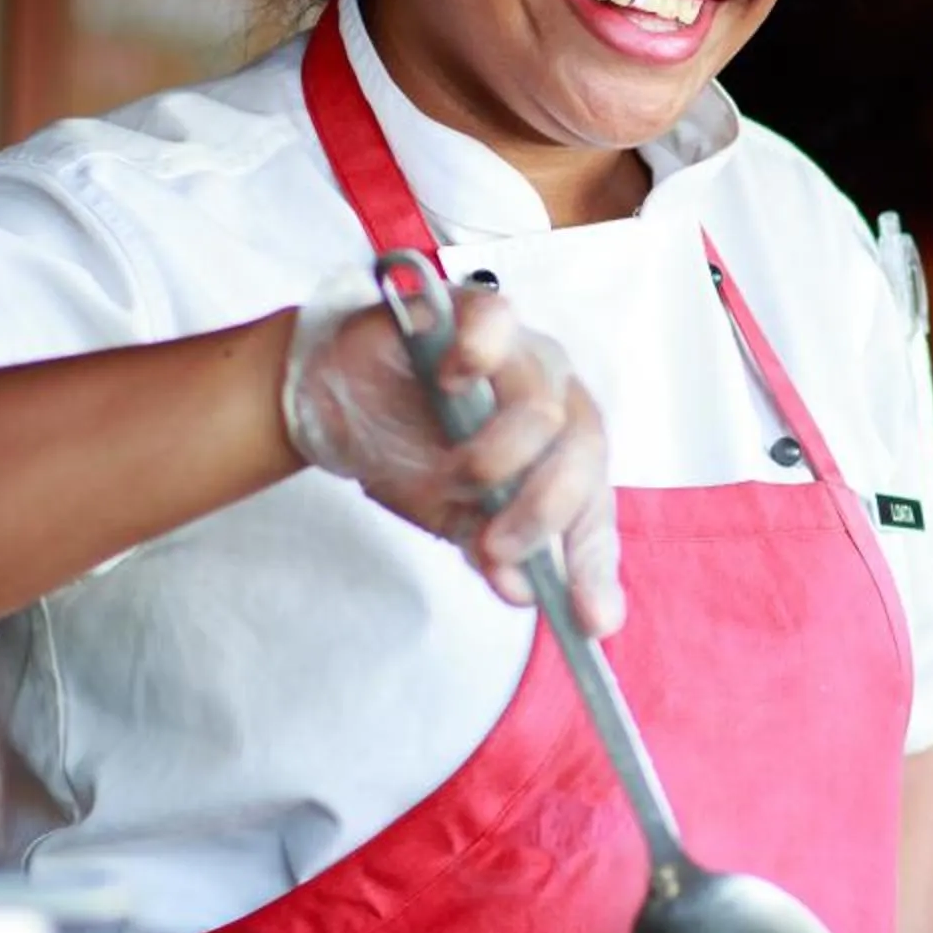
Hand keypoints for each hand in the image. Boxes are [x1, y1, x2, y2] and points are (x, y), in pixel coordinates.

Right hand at [279, 282, 624, 634]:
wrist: (338, 404)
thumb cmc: (411, 455)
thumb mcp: (454, 518)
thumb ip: (493, 552)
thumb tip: (524, 593)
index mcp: (563, 453)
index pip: (594, 509)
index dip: (594, 566)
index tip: (592, 621)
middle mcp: (558, 400)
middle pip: (584, 454)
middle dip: (543, 512)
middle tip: (496, 548)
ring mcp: (523, 353)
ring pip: (544, 405)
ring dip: (500, 457)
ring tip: (456, 479)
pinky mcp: (475, 310)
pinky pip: (498, 323)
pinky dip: (481, 354)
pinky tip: (453, 378)